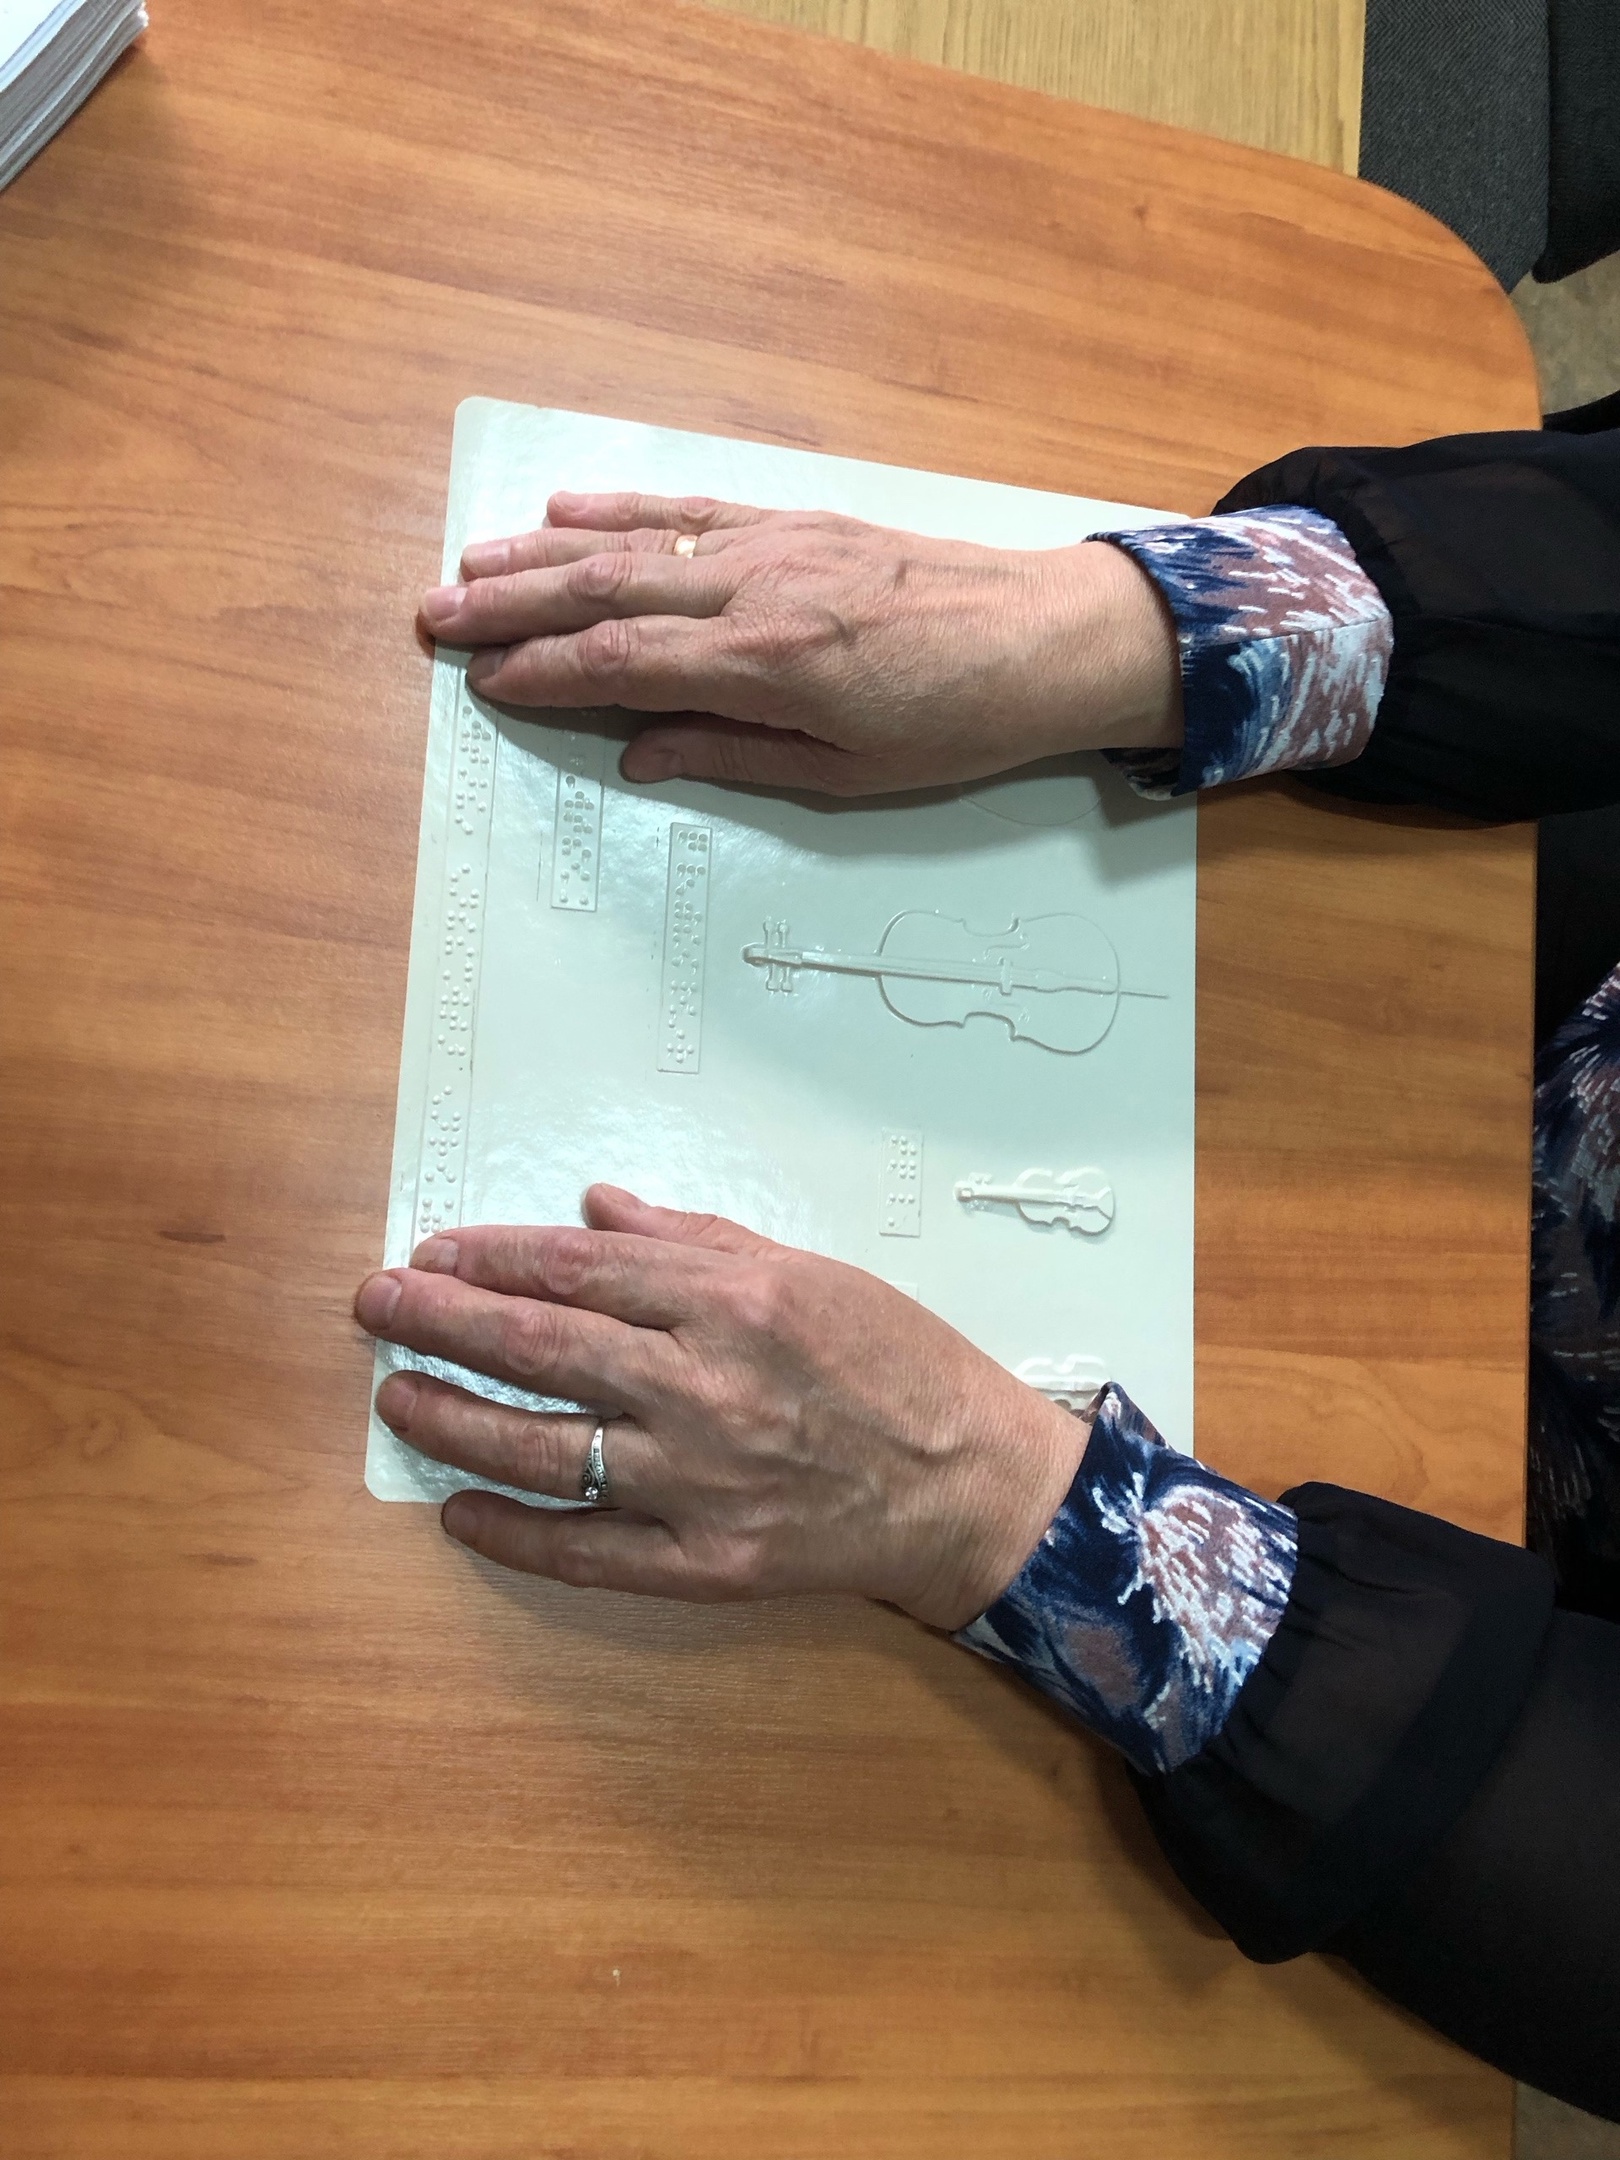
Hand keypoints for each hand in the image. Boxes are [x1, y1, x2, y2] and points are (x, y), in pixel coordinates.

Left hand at [354, 1184, 1086, 1628]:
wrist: (970, 1484)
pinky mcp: (706, 1562)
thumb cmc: (899, 1363)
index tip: (432, 1253)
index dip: (490, 1260)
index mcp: (732, 1301)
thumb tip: (593, 1209)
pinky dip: (515, 1536)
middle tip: (374, 1306)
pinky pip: (587, 1552)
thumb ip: (693, 1240)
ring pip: (543, 1450)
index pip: (577, 1272)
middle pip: (539, 1350)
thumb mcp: (809, 1271)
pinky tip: (460, 1513)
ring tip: (394, 1400)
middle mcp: (704, 1386)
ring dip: (454, 1422)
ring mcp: (700, 1481)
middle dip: (440, 1323)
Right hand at [417, 491, 1180, 796]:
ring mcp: (773, 543)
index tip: (481, 685)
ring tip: (467, 562)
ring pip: (633, 542)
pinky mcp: (797, 518)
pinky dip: (623, 505)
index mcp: (766, 664)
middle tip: (431, 616)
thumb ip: (732, 754)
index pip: (620, 667)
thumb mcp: (846, 772)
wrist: (1047, 637)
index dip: (539, 676)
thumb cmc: (956, 721)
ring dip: (542, 554)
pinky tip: (568, 509)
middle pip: (604, 594)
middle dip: (509, 607)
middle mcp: (755, 590)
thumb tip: (636, 756)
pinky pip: (692, 505)